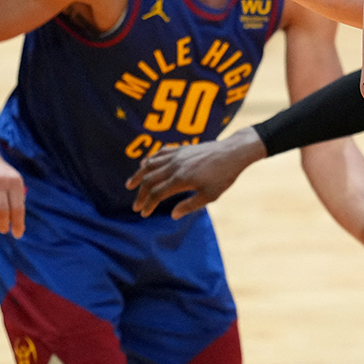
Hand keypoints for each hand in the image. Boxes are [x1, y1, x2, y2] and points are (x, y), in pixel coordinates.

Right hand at [0, 148, 25, 236]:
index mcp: (14, 182)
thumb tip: (17, 226)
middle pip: (1, 212)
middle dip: (2, 225)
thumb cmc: (2, 175)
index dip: (18, 224)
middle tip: (3, 229)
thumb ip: (16, 201)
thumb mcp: (14, 182)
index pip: (17, 208)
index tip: (18, 234)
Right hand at [126, 128, 264, 218]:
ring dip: (138, 175)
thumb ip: (190, 205)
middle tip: (135, 205)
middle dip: (140, 194)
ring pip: (150, 165)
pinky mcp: (181, 148)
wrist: (233, 152)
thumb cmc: (224, 176)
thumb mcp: (210, 195)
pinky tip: (144, 164)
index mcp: (181, 179)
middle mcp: (175, 166)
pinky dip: (150, 159)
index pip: (157, 194)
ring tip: (129, 185)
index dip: (148, 205)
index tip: (143, 213)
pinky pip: (160, 153)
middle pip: (150, 180)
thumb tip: (173, 215)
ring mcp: (177, 155)